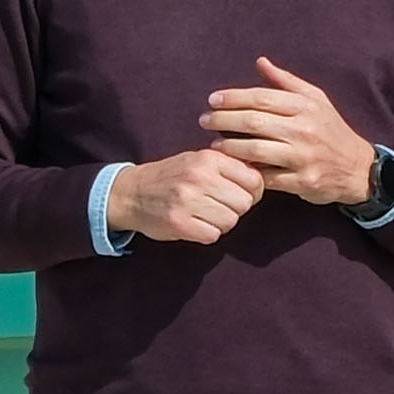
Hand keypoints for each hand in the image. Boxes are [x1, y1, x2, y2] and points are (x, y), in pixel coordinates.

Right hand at [106, 140, 269, 248]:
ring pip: (230, 221)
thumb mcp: (199, 160)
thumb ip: (228, 167)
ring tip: (205, 215)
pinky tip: (195, 225)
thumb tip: (262, 179)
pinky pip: (212, 235)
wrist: (131, 193)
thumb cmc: (172, 177)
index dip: (253, 192)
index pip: (253, 180)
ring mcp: (188, 200)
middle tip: (220, 207)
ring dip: (222, 223)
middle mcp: (199, 177)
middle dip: (236, 209)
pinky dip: (207, 234)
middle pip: (244, 203)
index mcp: (208, 158)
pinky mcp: (179, 223)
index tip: (242, 195)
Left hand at [202, 56, 380, 209]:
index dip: (233, 97)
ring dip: (231, 147)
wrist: (357, 167)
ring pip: (257, 150)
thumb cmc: (330, 130)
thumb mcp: (315, 99)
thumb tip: (260, 62)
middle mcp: (304, 129)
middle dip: (224, 120)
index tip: (212, 99)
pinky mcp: (302, 181)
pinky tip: (233, 168)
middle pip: (255, 122)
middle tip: (204, 120)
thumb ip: (285, 81)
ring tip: (214, 145)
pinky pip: (267, 178)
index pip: (261, 97)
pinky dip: (248, 172)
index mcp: (305, 106)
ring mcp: (303, 157)